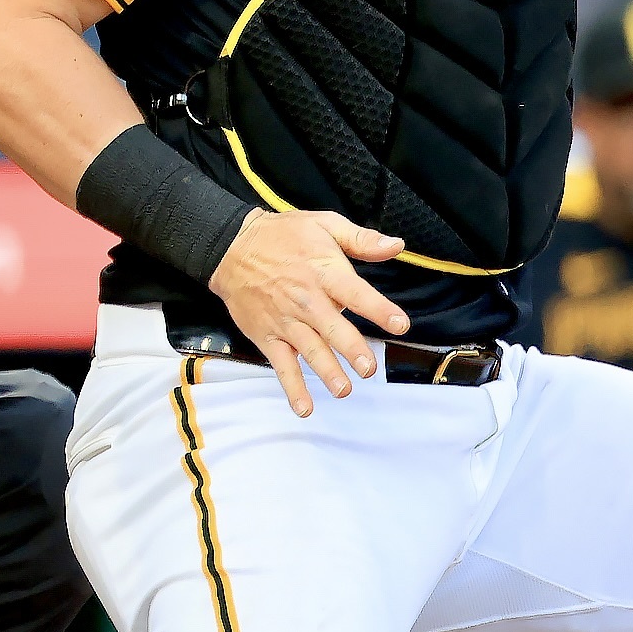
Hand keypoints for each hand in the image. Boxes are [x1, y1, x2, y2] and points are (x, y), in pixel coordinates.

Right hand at [209, 209, 408, 416]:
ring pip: (309, 350)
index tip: (401, 324)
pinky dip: (292, 387)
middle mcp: (305, 300)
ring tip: (344, 390)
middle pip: (332, 328)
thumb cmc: (284, 235)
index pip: (356, 293)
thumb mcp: (324, 224)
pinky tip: (305, 407)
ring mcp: (285, 321)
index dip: (379, 309)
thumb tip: (396, 245)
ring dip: (326, 371)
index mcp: (325, 272)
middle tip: (369, 369)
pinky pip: (281, 365)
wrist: (230, 247)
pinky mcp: (267, 336)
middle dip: (351, 349)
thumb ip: (361, 239)